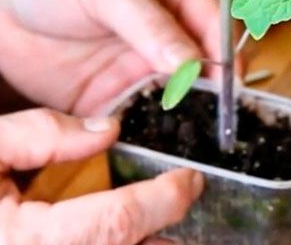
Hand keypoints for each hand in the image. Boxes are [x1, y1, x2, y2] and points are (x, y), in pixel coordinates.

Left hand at [0, 0, 238, 115]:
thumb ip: (150, 25)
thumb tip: (193, 63)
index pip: (213, 21)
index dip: (225, 49)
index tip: (228, 78)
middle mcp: (165, 30)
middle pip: (205, 62)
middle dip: (215, 87)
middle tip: (217, 110)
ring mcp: (141, 64)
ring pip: (181, 93)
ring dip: (189, 111)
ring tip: (194, 129)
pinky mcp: (116, 93)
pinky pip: (145, 115)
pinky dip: (155, 128)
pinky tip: (159, 136)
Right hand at [0, 109, 202, 244]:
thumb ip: (37, 134)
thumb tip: (106, 130)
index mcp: (25, 241)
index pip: (115, 224)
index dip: (163, 201)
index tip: (190, 180)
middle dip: (169, 240)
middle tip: (191, 208)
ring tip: (172, 227)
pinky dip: (119, 244)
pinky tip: (135, 233)